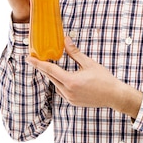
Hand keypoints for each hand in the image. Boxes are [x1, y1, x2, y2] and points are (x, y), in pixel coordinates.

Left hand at [26, 37, 142, 117]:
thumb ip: (75, 53)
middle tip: (35, 59)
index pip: (50, 70)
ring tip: (49, 66)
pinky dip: (59, 83)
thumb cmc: (104, 79)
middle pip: (50, 77)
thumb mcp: (89, 63)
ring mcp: (70, 98)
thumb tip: (66, 40)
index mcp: (70, 81)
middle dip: (43, 68)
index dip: (38, 63)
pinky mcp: (73, 102)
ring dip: (52, 76)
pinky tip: (61, 77)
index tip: (29, 58)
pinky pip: (61, 91)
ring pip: (55, 85)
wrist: (114, 96)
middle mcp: (67, 91)